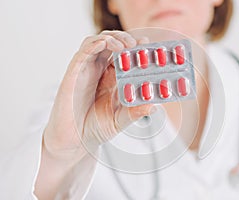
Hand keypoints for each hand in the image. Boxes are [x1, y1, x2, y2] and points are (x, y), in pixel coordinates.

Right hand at [43, 30, 153, 159]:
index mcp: (113, 78)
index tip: (148, 45)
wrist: (74, 141)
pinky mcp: (74, 72)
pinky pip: (83, 52)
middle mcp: (100, 71)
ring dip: (112, 38)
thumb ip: (136, 112)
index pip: (125, 55)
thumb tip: (154, 106)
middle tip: (138, 44)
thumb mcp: (121, 120)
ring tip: (126, 45)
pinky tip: (106, 44)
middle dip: (125, 39)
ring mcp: (87, 70)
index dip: (136, 47)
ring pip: (97, 42)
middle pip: (112, 44)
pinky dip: (94, 44)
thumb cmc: (96, 128)